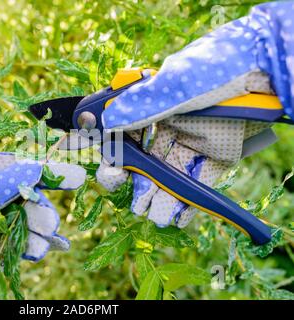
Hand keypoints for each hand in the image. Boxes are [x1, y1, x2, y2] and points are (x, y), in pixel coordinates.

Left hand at [0, 153, 85, 299]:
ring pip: (35, 220)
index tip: (77, 176)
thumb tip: (44, 167)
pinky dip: (42, 244)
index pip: (25, 167)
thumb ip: (10, 181)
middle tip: (47, 225)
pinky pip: (31, 240)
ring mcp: (3, 219)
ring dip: (41, 231)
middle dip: (42, 210)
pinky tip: (51, 247)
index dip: (52, 170)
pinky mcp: (5, 242)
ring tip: (38, 244)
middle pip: (34, 196)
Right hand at [96, 1, 293, 227]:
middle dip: (136, 183)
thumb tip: (105, 121)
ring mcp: (193, 140)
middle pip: (143, 159)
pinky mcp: (217, 155)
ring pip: (168, 174)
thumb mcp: (175, 82)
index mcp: (153, 103)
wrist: (271, 69)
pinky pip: (197, 181)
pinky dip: (186, 202)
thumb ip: (140, 106)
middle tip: (134, 203)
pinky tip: (176, 218)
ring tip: (155, 217)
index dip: (113, 154)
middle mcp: (169, 123)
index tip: (112, 171)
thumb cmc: (220, 66)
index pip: (123, 132)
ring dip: (159, 198)